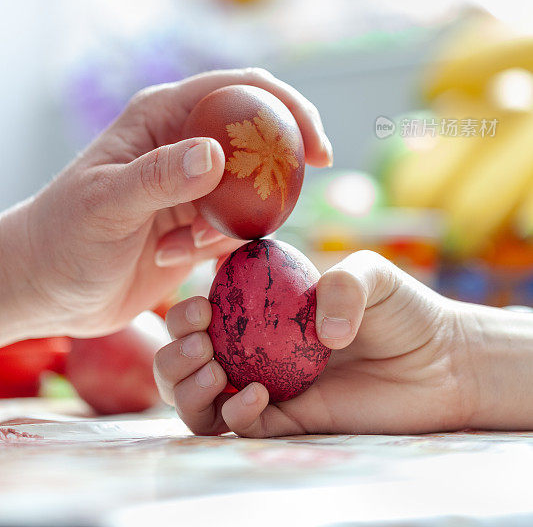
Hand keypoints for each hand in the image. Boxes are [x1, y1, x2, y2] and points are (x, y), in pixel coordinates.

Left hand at [0, 68, 331, 344]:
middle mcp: (183, 142)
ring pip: (252, 187)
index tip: (318, 149)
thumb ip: (158, 178)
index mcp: (163, 116)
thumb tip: (216, 154)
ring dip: (236, 221)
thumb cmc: (63, 238)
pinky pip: (235, 225)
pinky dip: (220, 244)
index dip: (289, 108)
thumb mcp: (106, 205)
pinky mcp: (194, 221)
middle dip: (283, 166)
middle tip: (296, 197)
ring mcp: (191, 183)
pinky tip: (174, 257)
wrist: (45, 286)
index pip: (241, 89)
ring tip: (186, 245)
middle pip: (259, 135)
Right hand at [154, 251, 481, 435]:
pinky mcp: (292, 423)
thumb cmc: (404, 309)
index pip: (206, 310)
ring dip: (186, 387)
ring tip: (211, 370)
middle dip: (174, 352)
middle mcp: (258, 347)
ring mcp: (271, 386)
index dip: (186, 310)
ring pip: (202, 399)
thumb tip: (319, 334)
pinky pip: (243, 427)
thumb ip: (344, 285)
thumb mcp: (373, 275)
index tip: (200, 304)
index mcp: (265, 307)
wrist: (441, 361)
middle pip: (189, 357)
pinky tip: (255, 396)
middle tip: (198, 340)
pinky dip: (234, 415)